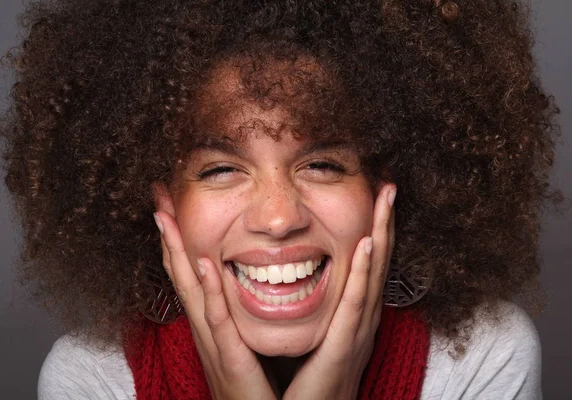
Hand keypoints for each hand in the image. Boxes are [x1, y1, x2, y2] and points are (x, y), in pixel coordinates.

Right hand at [155, 203, 275, 399]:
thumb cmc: (255, 389)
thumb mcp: (242, 346)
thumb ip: (240, 319)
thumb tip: (242, 287)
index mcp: (211, 325)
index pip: (191, 275)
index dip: (178, 241)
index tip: (170, 207)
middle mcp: (205, 329)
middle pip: (182, 275)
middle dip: (169, 236)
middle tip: (157, 199)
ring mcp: (213, 343)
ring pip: (191, 290)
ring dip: (178, 252)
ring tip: (166, 217)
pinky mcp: (229, 360)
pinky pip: (218, 320)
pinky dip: (210, 291)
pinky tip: (204, 263)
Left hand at [282, 183, 395, 399]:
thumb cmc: (306, 387)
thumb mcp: (313, 342)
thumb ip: (313, 314)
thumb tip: (292, 282)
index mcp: (351, 319)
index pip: (365, 267)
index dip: (373, 231)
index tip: (374, 197)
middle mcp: (360, 322)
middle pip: (376, 264)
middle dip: (384, 224)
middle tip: (389, 185)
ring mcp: (356, 335)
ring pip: (372, 276)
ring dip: (381, 235)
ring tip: (386, 199)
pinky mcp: (344, 349)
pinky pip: (355, 305)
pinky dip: (364, 273)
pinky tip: (367, 244)